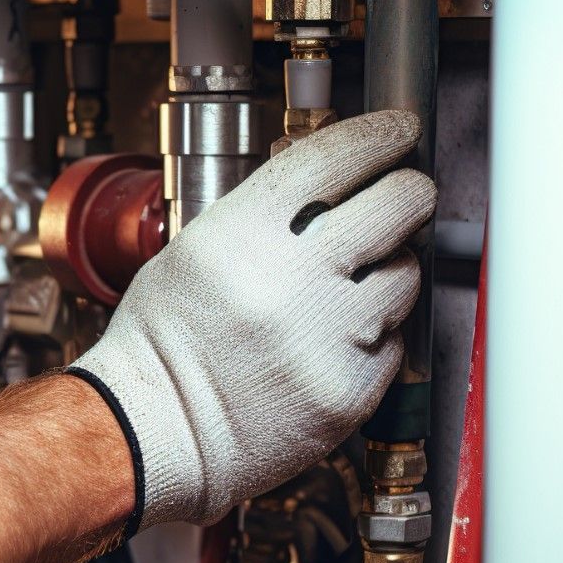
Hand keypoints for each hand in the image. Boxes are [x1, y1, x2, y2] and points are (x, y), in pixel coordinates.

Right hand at [70, 110, 435, 530]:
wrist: (153, 433)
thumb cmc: (164, 345)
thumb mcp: (193, 252)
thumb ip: (262, 212)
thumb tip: (331, 175)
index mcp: (242, 236)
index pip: (336, 157)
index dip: (381, 135)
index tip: (400, 129)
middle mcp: (290, 282)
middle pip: (397, 204)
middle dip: (409, 192)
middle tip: (405, 196)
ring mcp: (326, 339)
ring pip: (405, 275)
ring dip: (388, 272)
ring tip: (342, 291)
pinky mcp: (348, 390)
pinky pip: (393, 342)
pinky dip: (373, 337)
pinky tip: (330, 343)